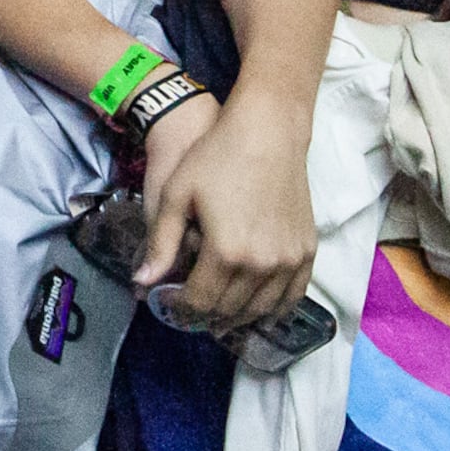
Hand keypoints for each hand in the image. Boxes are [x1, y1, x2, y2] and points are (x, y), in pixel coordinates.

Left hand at [134, 89, 316, 331]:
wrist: (268, 132)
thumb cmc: (216, 157)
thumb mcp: (176, 195)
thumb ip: (161, 243)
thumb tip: (142, 284)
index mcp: (226, 252)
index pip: (200, 301)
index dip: (181, 308)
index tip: (170, 302)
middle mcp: (261, 264)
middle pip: (229, 309)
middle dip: (206, 315)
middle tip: (191, 310)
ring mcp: (289, 260)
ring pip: (261, 309)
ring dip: (237, 317)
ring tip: (218, 313)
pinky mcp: (307, 251)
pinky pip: (292, 297)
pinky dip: (273, 310)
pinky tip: (256, 309)